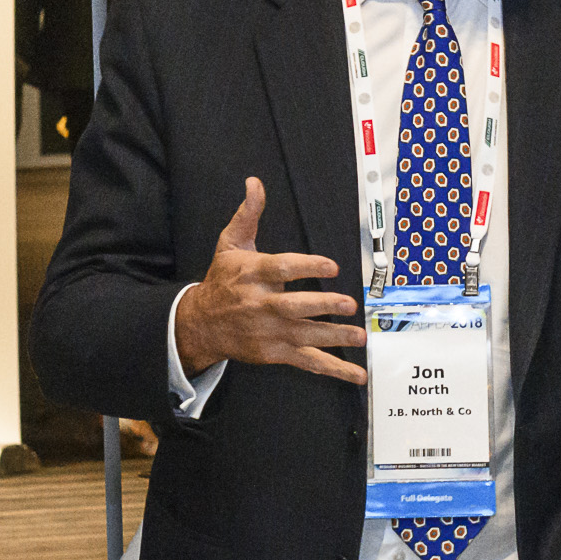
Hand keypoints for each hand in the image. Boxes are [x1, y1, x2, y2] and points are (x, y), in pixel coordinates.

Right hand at [172, 176, 363, 383]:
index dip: (308, 267)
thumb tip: (255, 183)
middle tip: (349, 304)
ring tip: (359, 336)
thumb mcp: (230, 244)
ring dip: (335, 338)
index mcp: (254, 275)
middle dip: (323, 306)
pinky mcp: (276, 352)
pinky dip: (334, 370)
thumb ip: (248, 214)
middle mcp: (262, 305)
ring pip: (306, 337)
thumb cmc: (222, 281)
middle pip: (295, 307)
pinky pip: (309, 362)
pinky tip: (357, 376)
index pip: (283, 269)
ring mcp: (270, 332)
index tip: (331, 266)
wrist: (201, 324)